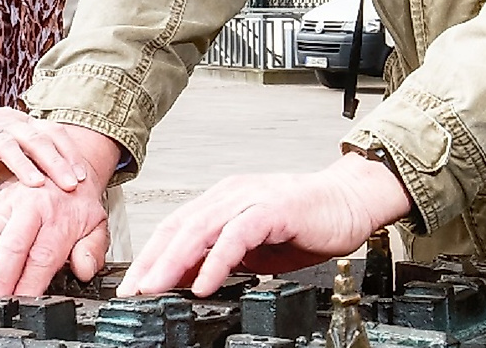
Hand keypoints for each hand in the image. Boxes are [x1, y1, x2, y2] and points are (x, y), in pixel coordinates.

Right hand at [0, 105, 97, 197]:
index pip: (53, 133)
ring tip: (37, 186)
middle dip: (55, 161)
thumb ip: (37, 164)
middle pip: (35, 138)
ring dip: (24, 165)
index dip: (70, 153)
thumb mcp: (17, 148)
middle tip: (70, 185)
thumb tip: (69, 193)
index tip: (83, 177)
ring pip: (6, 145)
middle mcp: (8, 123)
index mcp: (25, 123)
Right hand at [0, 122, 123, 297]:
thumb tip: (83, 270)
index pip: (43, 256)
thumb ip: (93, 249)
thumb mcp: (97, 223)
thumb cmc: (77, 201)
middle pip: (11, 246)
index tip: (20, 304)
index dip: (29, 283)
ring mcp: (6, 202)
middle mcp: (30, 205)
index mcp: (59, 215)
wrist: (63, 163)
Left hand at [119, 151, 411, 297]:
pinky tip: (204, 283)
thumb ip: (225, 258)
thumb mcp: (256, 248)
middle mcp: (230, 195)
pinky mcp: (272, 209)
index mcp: (223, 201)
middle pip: (179, 228)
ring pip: (201, 230)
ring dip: (174, 263)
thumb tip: (191, 280)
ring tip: (157, 289)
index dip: (151, 256)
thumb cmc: (309, 223)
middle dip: (151, 262)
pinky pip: (236, 237)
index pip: (176, 228)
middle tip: (133, 292)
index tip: (134, 285)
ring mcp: (250, 199)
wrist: (352, 201)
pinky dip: (216, 261)